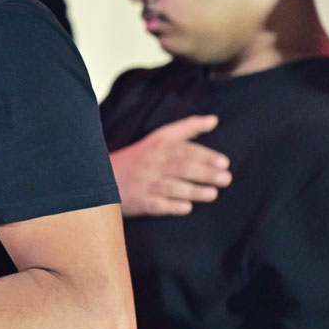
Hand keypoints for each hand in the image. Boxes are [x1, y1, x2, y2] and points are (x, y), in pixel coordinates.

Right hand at [110, 114, 230, 216]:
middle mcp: (151, 164)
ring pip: (170, 187)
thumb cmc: (140, 157)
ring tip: (213, 194)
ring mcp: (144, 184)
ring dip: (192, 190)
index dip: (204, 155)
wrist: (103, 177)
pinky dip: (170, 206)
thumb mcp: (159, 138)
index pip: (183, 149)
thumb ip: (187, 129)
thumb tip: (214, 120)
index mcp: (158, 147)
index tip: (224, 162)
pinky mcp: (138, 202)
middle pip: (180, 167)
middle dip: (204, 173)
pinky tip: (186, 208)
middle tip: (226, 178)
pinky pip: (155, 205)